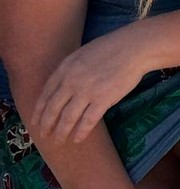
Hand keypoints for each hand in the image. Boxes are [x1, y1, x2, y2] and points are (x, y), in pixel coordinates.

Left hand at [34, 29, 149, 144]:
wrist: (134, 48)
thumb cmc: (111, 48)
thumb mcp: (82, 54)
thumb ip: (69, 70)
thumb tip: (61, 85)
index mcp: (64, 69)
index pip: (45, 95)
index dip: (39, 111)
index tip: (36, 121)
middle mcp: (71, 82)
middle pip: (53, 109)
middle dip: (46, 125)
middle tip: (44, 135)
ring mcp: (87, 92)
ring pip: (68, 118)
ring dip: (61, 132)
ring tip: (58, 141)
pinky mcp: (103, 100)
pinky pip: (88, 121)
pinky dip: (81, 132)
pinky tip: (77, 139)